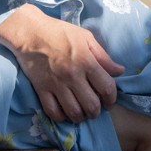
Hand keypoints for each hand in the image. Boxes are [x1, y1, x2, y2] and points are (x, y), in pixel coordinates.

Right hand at [0, 4, 123, 122]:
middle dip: (96, 111)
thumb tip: (120, 71)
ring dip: (80, 117)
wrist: (30, 32)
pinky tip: (64, 113)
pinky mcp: (41, 89)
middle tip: (95, 109)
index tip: (109, 101)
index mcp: (86, 62)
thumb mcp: (85, 38)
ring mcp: (56, 84)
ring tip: (81, 113)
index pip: (107, 88)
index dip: (112, 99)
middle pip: (91, 105)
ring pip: (73, 112)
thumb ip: (103, 56)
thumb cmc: (60, 32)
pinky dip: (61, 117)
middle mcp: (73, 76)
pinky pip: (53, 112)